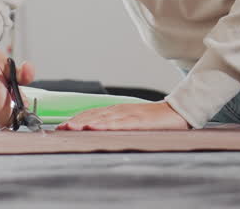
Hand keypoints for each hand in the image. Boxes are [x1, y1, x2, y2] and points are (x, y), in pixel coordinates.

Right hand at [0, 44, 34, 127]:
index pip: (8, 121)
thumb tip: (29, 75)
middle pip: (8, 119)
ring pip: (1, 116)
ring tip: (5, 89)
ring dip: (8, 106)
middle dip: (15, 108)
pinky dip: (1, 105)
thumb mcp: (9, 64)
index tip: (23, 105)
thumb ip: (22, 74)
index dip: (19, 116)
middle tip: (14, 91)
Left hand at [57, 101, 190, 130]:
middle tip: (60, 128)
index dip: (76, 119)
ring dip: (86, 122)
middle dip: (76, 121)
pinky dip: (106, 125)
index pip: (92, 114)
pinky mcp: (139, 120)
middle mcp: (120, 110)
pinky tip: (96, 127)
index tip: (62, 127)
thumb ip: (117, 123)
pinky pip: (120, 123)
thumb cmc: (155, 118)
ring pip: (103, 118)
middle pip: (94, 115)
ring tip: (72, 127)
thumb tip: (98, 129)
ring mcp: (130, 114)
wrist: (178, 111)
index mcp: (118, 111)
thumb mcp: (132, 120)